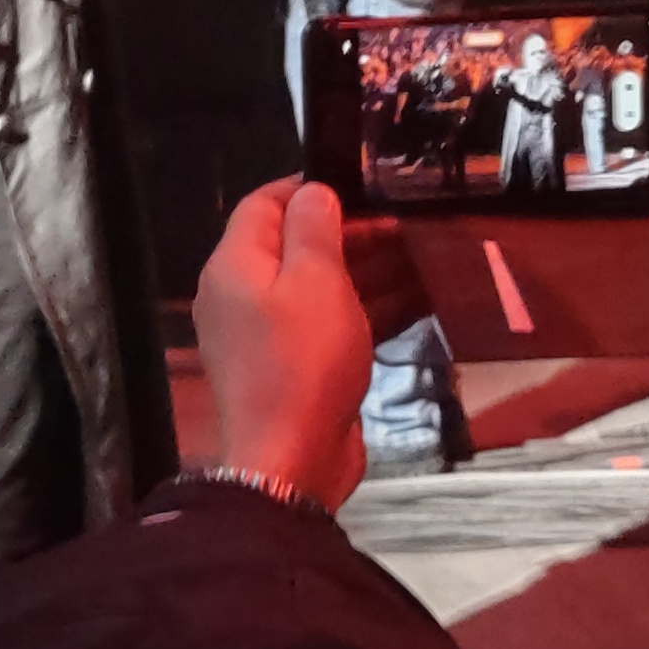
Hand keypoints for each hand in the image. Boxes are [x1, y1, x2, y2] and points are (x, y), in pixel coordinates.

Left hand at [192, 180, 376, 513]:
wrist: (290, 462)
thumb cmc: (303, 363)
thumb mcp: (316, 283)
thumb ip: (314, 229)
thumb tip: (313, 192)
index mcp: (235, 266)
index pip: (263, 204)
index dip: (309, 188)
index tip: (361, 186)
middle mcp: (238, 295)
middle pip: (291, 246)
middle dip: (346, 231)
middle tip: (400, 225)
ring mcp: (262, 335)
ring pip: (313, 287)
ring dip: (361, 271)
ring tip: (414, 257)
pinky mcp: (288, 369)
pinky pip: (323, 325)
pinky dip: (358, 311)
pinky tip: (406, 304)